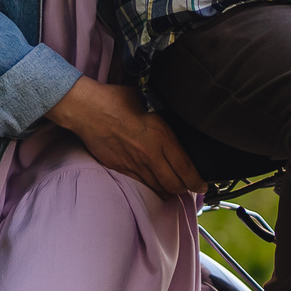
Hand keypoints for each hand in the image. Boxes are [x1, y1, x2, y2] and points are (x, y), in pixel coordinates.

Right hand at [46, 79, 204, 198]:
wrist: (88, 110)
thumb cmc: (117, 100)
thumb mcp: (149, 103)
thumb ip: (163, 117)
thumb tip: (174, 120)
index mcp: (160, 136)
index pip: (184, 167)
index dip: (196, 180)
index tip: (202, 185)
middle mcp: (149, 155)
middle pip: (174, 184)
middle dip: (185, 189)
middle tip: (190, 187)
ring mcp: (134, 164)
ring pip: (158, 188)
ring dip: (168, 190)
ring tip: (173, 187)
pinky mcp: (120, 169)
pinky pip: (141, 184)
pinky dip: (151, 187)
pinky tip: (154, 184)